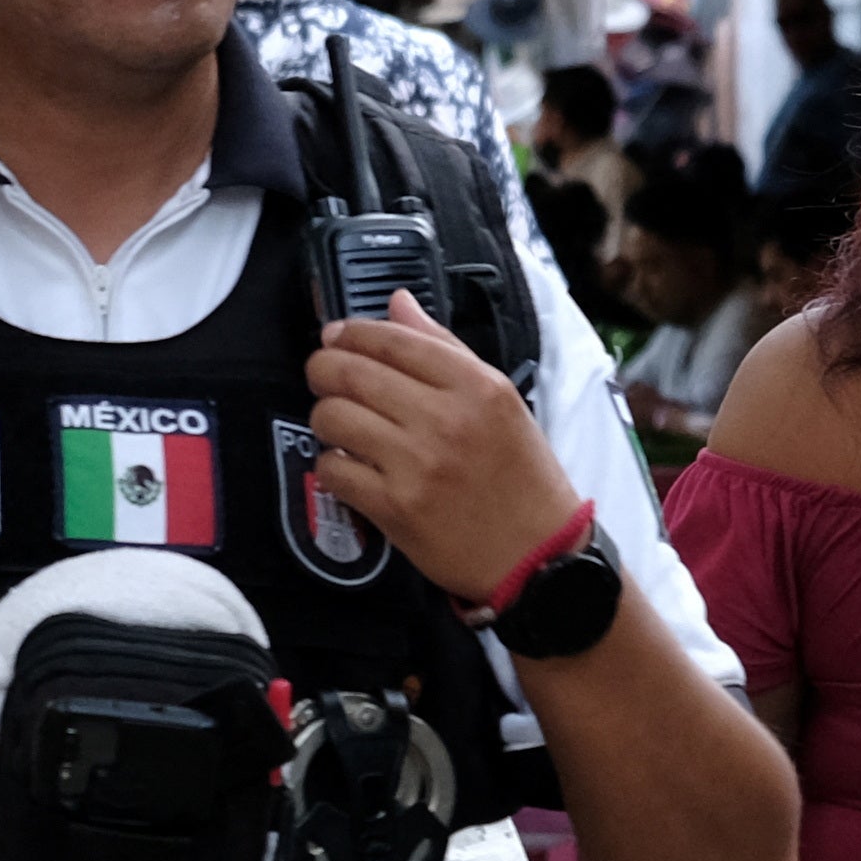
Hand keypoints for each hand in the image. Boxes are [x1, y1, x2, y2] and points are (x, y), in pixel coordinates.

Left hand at [304, 295, 586, 609]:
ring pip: (332, 417)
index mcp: (477, 386)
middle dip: (324, 368)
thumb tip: (398, 304)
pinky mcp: (395, 507)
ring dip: (326, 418)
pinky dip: (332, 465)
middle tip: (325, 376)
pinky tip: (350, 466)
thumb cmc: (521, 479)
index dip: (351, 332)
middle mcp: (446, 420)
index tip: (336, 335)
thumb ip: (445, 349)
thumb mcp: (500, 401)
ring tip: (342, 425)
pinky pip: (333, 469)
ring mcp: (417, 465)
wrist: (537, 556)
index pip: (392, 339)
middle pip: (350, 372)